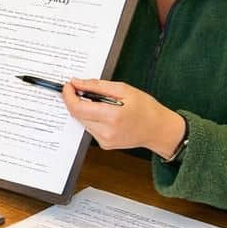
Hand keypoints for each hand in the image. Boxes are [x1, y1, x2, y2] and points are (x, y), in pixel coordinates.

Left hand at [61, 79, 186, 158]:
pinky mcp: (104, 145)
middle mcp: (106, 132)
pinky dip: (91, 117)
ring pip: (82, 122)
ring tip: (99, 101)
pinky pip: (90, 128)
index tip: (68, 85)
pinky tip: (104, 113)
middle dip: (75, 100)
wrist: (158, 130)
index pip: (78, 108)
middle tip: (81, 89)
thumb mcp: (124, 89)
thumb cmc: (146, 108)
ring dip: (84, 109)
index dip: (68, 95)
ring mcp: (105, 141)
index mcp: (112, 116)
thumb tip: (77, 82)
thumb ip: (97, 86)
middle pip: (77, 115)